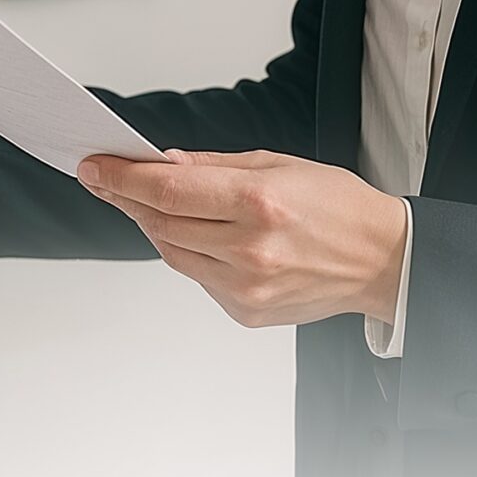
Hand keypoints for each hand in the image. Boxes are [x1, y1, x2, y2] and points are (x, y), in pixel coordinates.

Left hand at [79, 149, 407, 329]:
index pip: (168, 190)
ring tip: (149, 202)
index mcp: (258, 202)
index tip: (94, 167)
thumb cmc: (336, 204)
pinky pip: (197, 278)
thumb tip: (160, 163)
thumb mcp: (277, 163)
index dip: (122, 178)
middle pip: (162, 223)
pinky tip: (197, 235)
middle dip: (128, 198)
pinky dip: (187, 253)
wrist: (382, 260)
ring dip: (155, 225)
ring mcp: (247, 288)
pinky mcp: (246, 313)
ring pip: (172, 253)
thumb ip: (213, 167)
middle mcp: (249, 249)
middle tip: (107, 179)